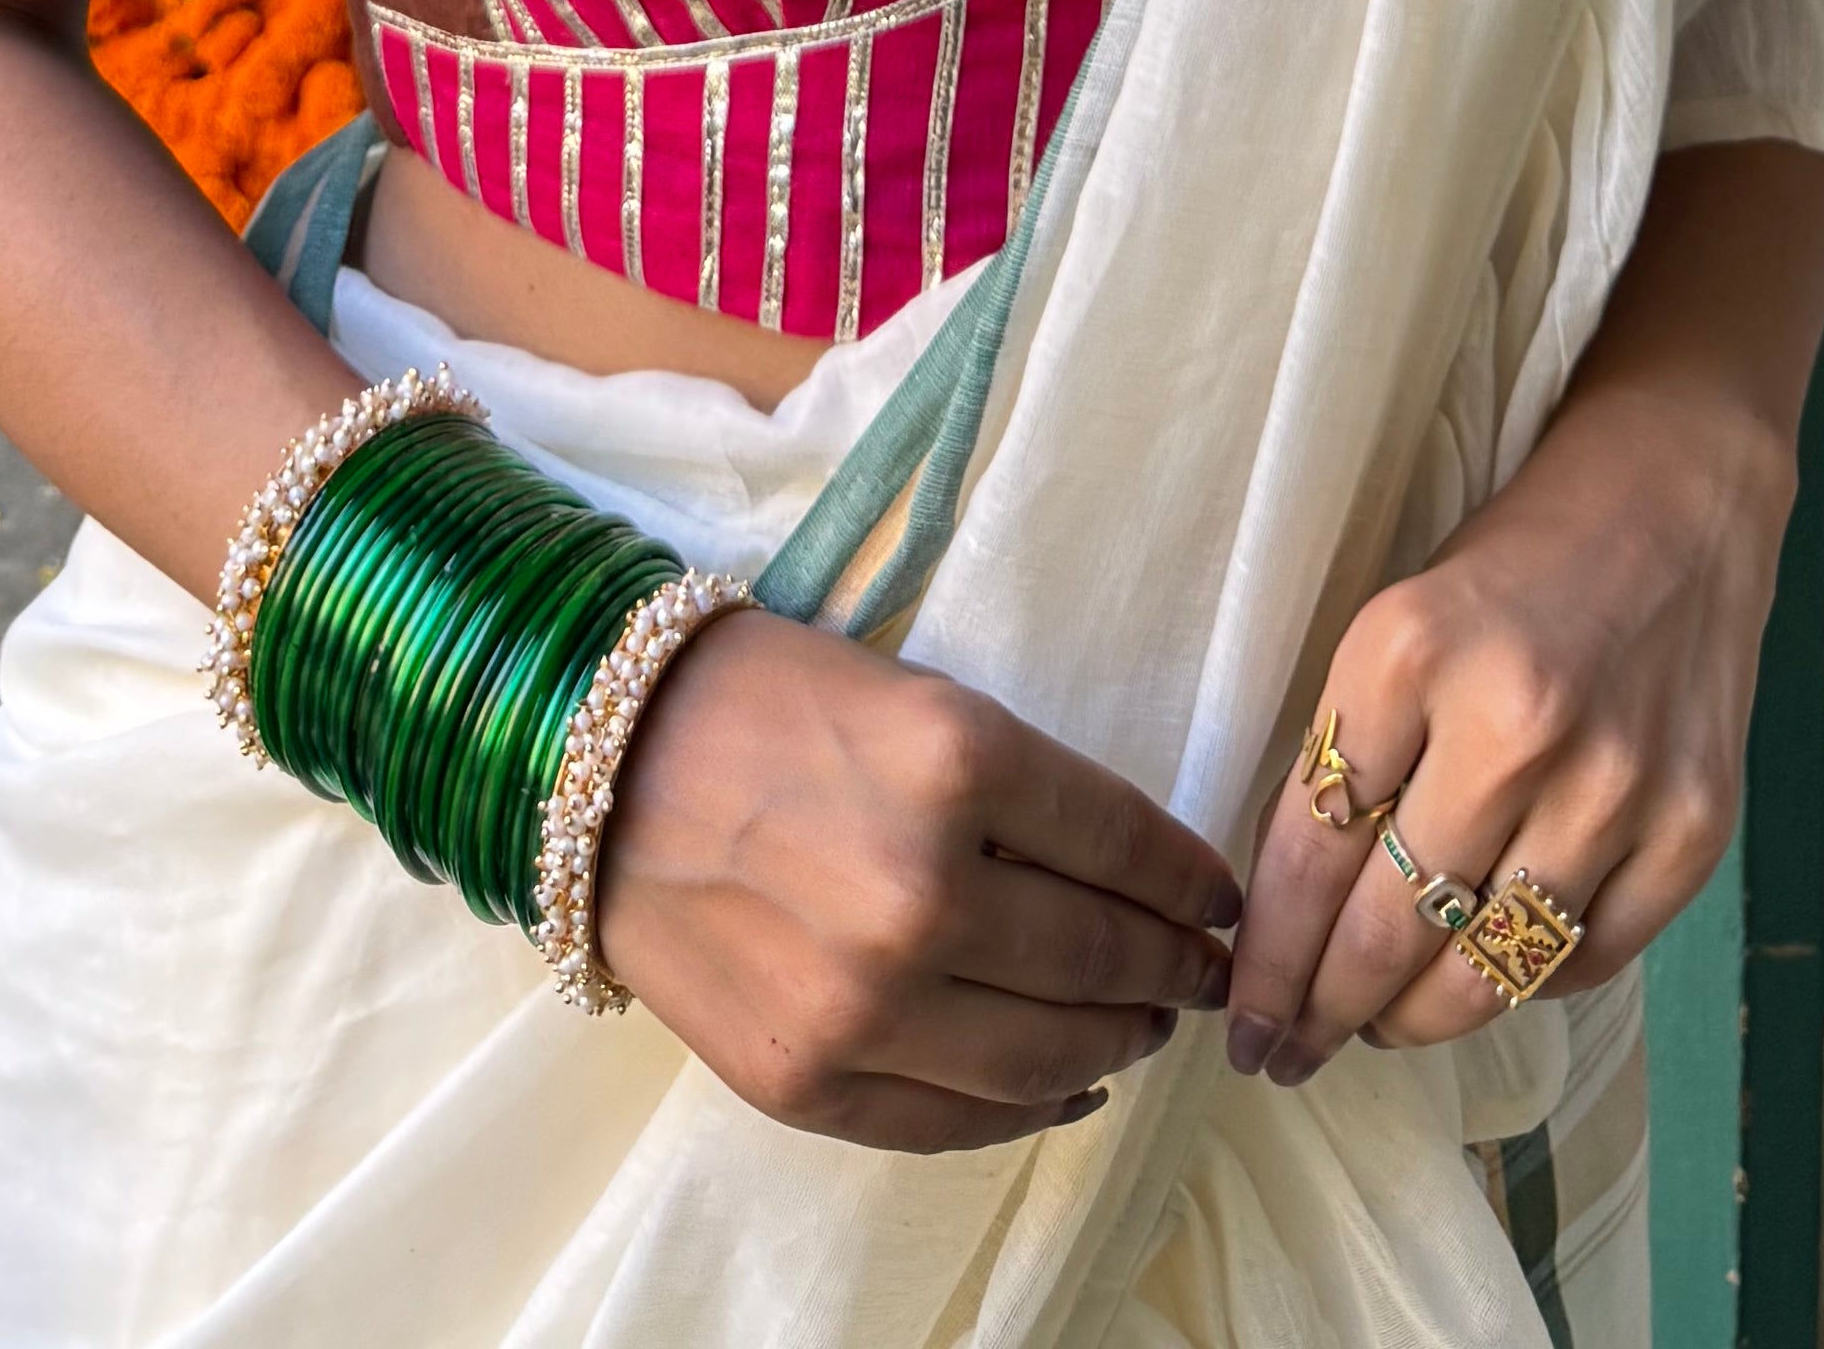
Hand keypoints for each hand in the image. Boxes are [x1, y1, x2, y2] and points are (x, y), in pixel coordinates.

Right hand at [592, 605, 1238, 1152]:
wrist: (603, 763)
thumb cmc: (769, 702)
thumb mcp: (919, 701)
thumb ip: (1026, 790)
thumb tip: (1142, 878)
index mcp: (959, 762)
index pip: (1128, 843)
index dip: (1192, 878)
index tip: (1220, 897)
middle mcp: (923, 894)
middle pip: (1103, 957)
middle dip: (1173, 967)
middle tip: (1202, 968)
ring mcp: (864, 1006)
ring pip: (1048, 1059)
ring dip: (1118, 1043)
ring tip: (1144, 1023)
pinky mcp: (809, 1081)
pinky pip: (955, 1121)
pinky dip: (1030, 1112)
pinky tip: (1066, 1087)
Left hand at [1221, 356, 1801, 1079]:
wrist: (1678, 492)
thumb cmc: (1516, 563)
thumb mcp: (1399, 626)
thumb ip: (1354, 757)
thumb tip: (1295, 917)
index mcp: (1409, 650)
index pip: (1311, 850)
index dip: (1267, 958)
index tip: (1243, 1017)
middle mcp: (1514, 723)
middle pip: (1390, 932)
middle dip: (1324, 1015)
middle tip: (1289, 1053)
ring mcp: (1616, 783)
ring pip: (1487, 972)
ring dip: (1416, 1020)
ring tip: (1380, 1025)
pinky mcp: (1697, 827)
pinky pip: (1586, 961)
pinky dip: (1528, 983)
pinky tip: (1491, 968)